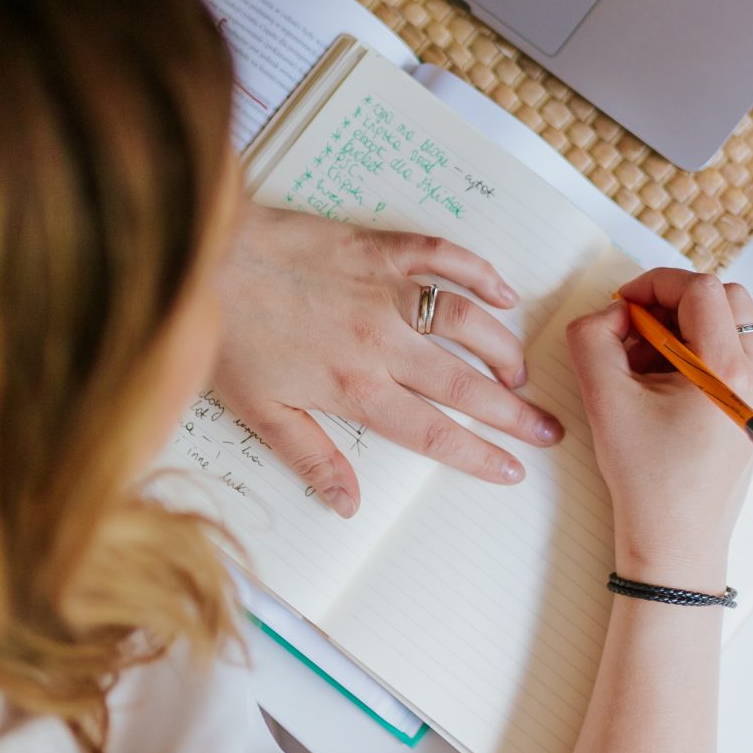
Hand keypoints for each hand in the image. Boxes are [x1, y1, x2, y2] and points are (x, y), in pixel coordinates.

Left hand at [210, 207, 565, 517]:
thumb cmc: (224, 334)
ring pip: (464, 321)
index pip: (432, 431)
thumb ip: (311, 457)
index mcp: (354, 388)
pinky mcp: (377, 247)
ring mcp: (383, 290)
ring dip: (501, 348)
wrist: (204, 257)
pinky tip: (501, 291)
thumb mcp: (259, 412)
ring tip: (519, 371)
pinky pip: (442, 256)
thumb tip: (349, 505)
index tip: (512, 469)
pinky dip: (478, 272)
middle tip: (549, 428)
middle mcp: (380, 341)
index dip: (479, 454)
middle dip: (513, 411)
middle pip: (463, 383)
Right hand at [565, 269, 752, 587]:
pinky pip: (736, 356)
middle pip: (727, 299)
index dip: (656, 284)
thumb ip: (593, 337)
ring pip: (733, 326)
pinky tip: (663, 384)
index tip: (624, 305)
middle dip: (675, 302)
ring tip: (645, 363)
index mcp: (731, 372)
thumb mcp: (604, 399)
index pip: (702, 289)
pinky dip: (700, 353)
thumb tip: (611, 314)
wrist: (677, 542)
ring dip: (687, 327)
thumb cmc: (647, 480)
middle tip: (636, 329)